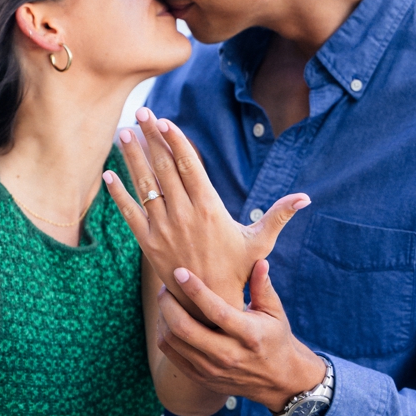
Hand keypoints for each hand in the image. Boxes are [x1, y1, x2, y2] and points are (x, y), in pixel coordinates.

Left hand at [103, 109, 309, 319]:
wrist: (211, 302)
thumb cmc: (239, 269)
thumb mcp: (261, 242)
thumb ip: (279, 215)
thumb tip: (306, 198)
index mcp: (210, 209)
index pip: (189, 166)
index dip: (175, 141)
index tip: (164, 121)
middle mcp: (183, 215)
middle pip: (164, 168)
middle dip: (151, 138)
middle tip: (141, 113)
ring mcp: (163, 228)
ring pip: (145, 186)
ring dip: (133, 158)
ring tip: (124, 134)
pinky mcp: (148, 243)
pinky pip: (130, 213)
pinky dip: (119, 194)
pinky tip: (109, 176)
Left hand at [157, 260, 326, 411]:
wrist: (277, 380)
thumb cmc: (275, 338)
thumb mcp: (275, 313)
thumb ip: (263, 287)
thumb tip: (259, 261)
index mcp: (249, 335)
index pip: (216, 311)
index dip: (195, 290)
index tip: (179, 271)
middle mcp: (229, 355)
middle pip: (185, 328)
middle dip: (168, 303)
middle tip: (166, 287)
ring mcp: (213, 369)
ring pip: (173, 341)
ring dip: (163, 317)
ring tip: (166, 301)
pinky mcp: (201, 377)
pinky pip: (171, 354)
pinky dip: (164, 334)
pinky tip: (168, 320)